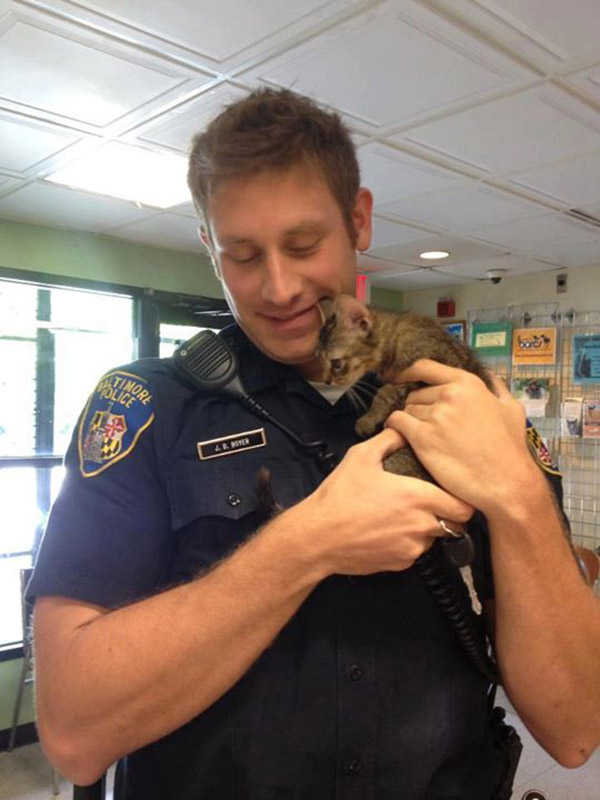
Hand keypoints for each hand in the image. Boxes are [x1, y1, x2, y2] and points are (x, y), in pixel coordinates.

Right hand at [293, 426, 473, 577]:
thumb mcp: (361, 457)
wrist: (318, 537)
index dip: (462, 499)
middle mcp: (421, 526)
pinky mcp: (401, 564)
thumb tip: (402, 430)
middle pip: (455, 525)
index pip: (464, 506)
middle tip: (431, 503)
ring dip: (426, 529)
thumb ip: (388, 440)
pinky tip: (388, 531)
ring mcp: (412, 548)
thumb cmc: (339, 497)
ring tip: (403, 516)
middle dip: (448, 515)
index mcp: (418, 498)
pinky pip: (415, 552)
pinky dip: (408, 543)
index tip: (453, 493)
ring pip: (434, 539)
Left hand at [383, 359, 544, 515]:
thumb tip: (490, 376)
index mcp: (467, 383)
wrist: (506, 482)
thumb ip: (498, 388)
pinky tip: (402, 436)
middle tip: (427, 425)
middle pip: (414, 394)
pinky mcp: (423, 437)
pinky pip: (396, 423)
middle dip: (417, 407)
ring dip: (410, 421)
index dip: (406, 372)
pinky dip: (395, 428)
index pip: (424, 367)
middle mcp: (449, 394)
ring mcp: (435, 415)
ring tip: (424, 437)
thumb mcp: (512, 408)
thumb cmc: (510, 448)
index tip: (396, 377)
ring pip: (406, 410)